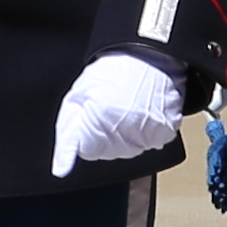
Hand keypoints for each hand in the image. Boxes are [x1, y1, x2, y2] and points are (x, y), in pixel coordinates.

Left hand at [50, 53, 187, 178]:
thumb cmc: (111, 72)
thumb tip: (60, 169)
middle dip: (105, 136)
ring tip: (127, 108)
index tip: (92, 116)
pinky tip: (142, 113)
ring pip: (128, 151)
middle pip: (108, 153)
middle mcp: (126, 131)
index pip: (88, 152)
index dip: (87, 134)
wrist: (147, 56)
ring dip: (126, 136)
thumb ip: (67, 136)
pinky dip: (145, 133)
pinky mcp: (165, 132)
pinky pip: (149, 144)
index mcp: (101, 121)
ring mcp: (148, 133)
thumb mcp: (76, 98)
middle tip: (110, 108)